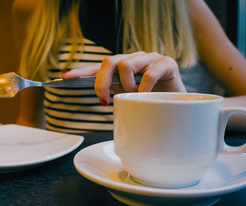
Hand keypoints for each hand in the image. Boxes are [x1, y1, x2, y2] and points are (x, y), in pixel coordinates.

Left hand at [62, 51, 184, 104]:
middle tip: (104, 99)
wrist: (180, 106)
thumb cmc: (152, 102)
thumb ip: (116, 94)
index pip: (99, 67)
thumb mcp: (129, 99)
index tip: (65, 77)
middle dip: (101, 82)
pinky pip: (149, 73)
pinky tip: (148, 95)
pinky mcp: (167, 63)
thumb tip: (101, 98)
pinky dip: (144, 88)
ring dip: (126, 86)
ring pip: (125, 64)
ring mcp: (150, 59)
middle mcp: (134, 59)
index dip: (82, 71)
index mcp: (123, 67)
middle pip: (109, 61)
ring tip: (135, 96)